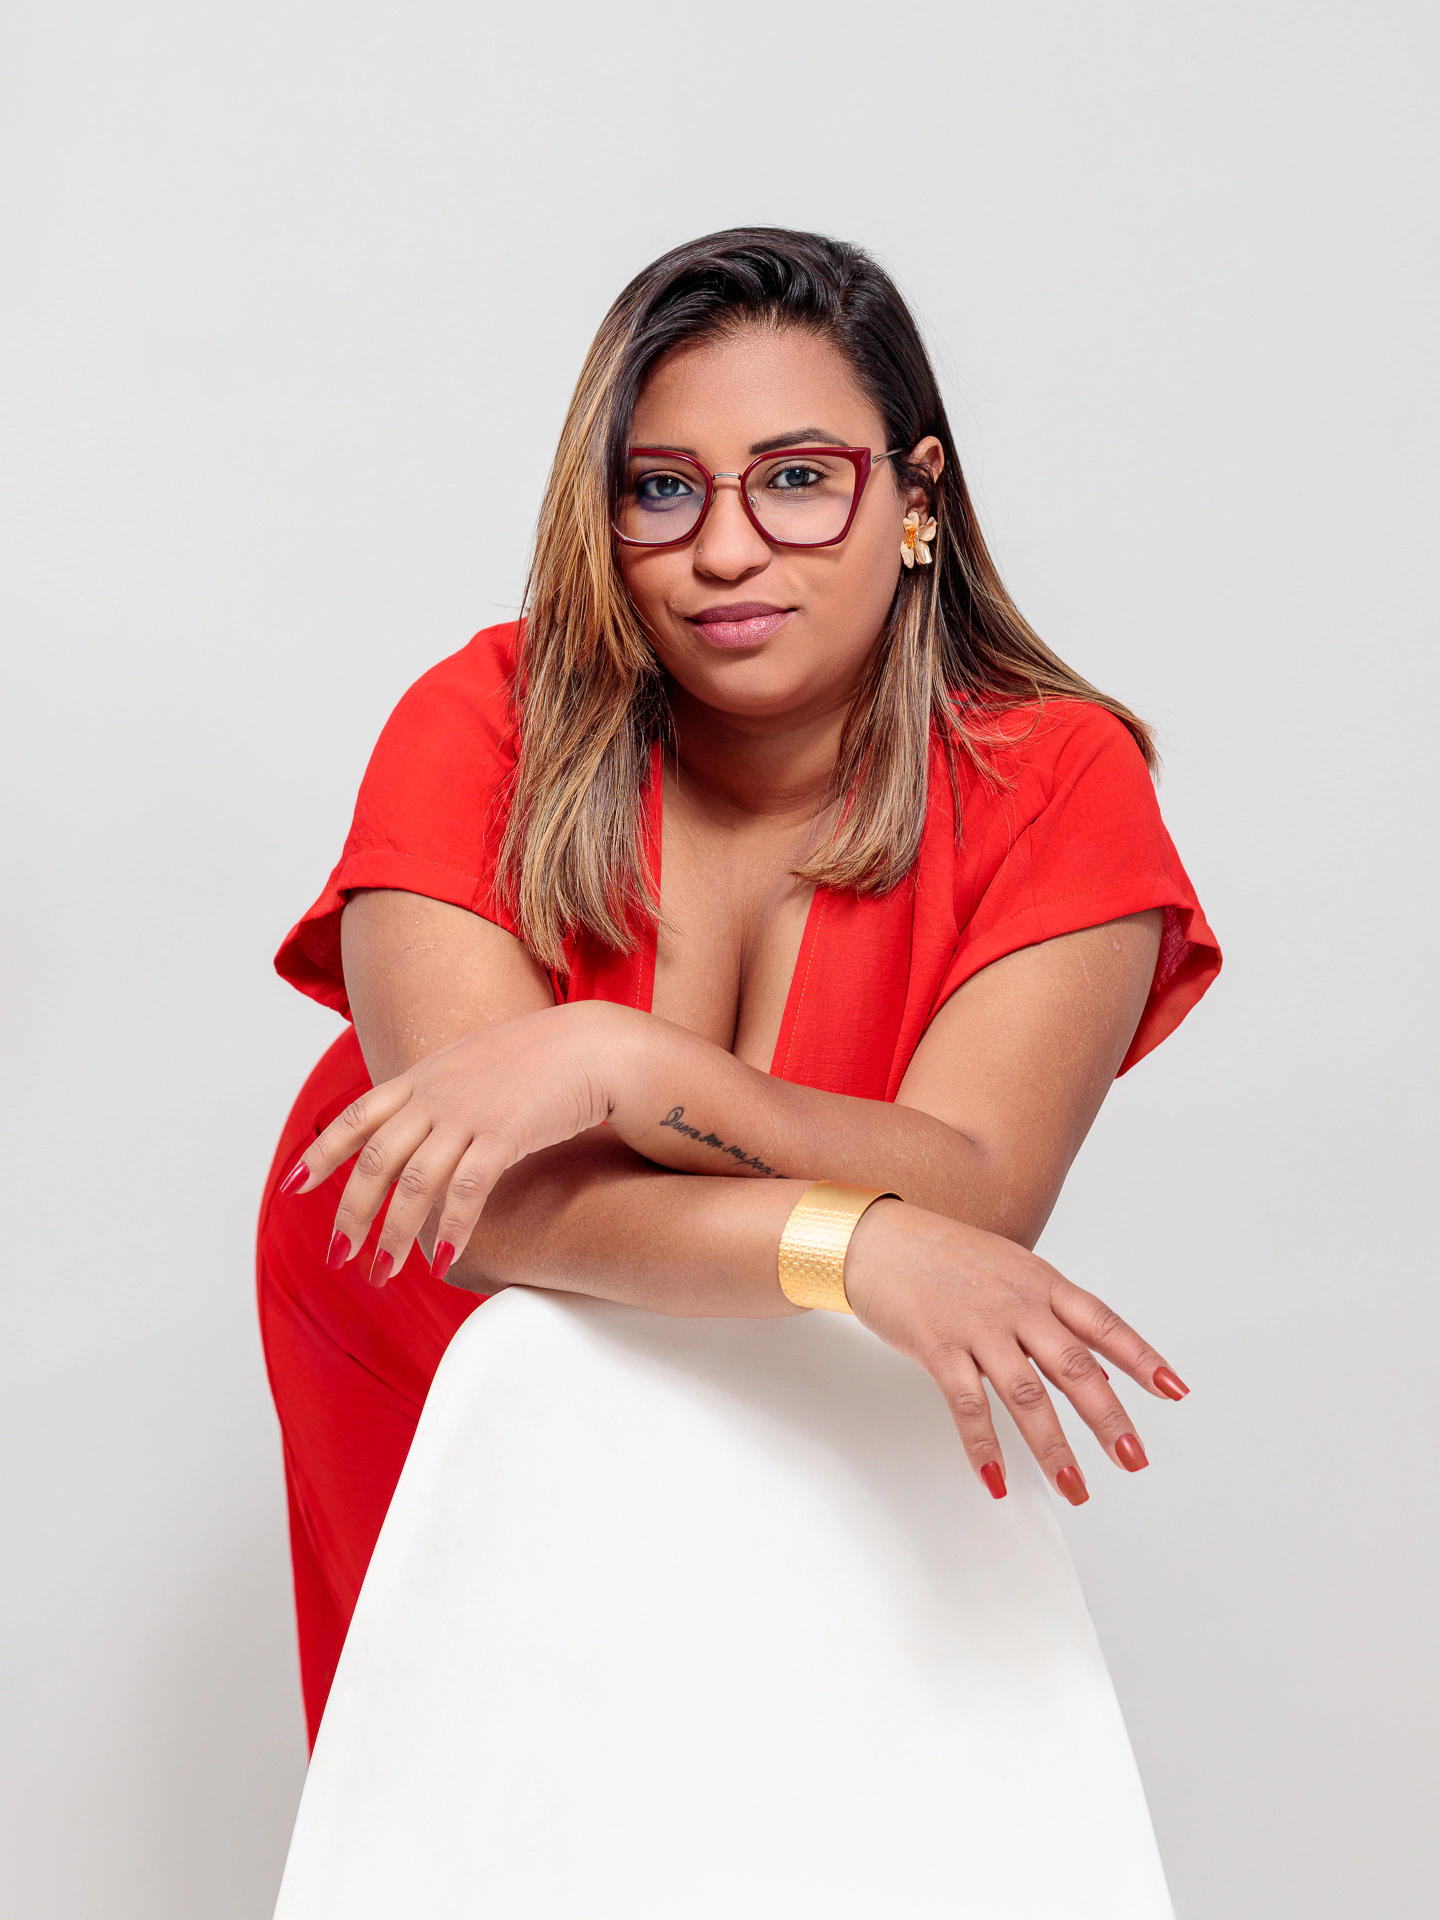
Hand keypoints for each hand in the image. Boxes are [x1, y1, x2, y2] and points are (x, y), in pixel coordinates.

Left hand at [280, 1001, 637, 1280]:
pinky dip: (451, 1229)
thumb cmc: (539, 1059)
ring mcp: (468, 1113)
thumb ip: (439, 1093)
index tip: (292, 1187)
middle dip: (352, 1213)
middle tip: (339, 1256)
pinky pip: (468, 1190)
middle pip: (376, 1159)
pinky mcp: (505, 1135)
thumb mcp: (473, 1066)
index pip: (357, 1116)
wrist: (590, 1044)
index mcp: (423, 1076)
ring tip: (382, 1274)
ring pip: (415, 1182)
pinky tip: (441, 1260)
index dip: (321, 1153)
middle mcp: (436, 1094)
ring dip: (394, 1233)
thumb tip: (417, 1128)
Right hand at [843, 1199, 1189, 1502]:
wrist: (878, 1240)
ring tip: (1075, 1488)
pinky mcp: (938, 1347)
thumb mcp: (1011, 1272)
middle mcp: (1017, 1305)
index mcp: (1042, 1284)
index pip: (1103, 1323)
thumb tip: (1099, 1367)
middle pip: (1074, 1366)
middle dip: (1108, 1418)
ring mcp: (978, 1327)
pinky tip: (996, 1479)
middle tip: (1133, 1459)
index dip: (1141, 1357)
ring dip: (1054, 1447)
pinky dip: (984, 1446)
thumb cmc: (945, 1258)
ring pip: (1026, 1395)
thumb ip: (1052, 1316)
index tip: (1174, 1391)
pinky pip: (967, 1405)